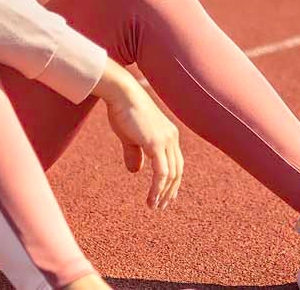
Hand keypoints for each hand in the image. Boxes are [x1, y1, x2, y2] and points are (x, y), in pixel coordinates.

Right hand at [97, 69, 183, 210]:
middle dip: (170, 191)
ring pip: (171, 175)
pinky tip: (152, 198)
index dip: (173, 181)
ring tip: (154, 206)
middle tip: (161, 206)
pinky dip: (158, 188)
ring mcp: (166, 140)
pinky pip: (162, 173)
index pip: (176, 163)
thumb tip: (135, 171)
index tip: (167, 195)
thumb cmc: (123, 111)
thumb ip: (134, 153)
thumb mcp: (130, 136)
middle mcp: (172, 138)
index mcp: (169, 134)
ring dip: (163, 193)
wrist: (121, 93)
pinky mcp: (156, 144)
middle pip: (177, 171)